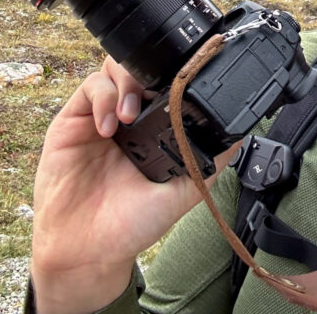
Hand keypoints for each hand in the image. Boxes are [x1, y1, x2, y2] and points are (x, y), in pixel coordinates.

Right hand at [30, 57, 231, 313]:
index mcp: (157, 127)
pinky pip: (91, 87)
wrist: (87, 250)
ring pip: (117, 67)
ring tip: (130, 116)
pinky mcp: (75, 118)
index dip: (177, 74)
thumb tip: (241, 132)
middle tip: (156, 93)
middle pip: (143, 66)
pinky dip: (103, 99)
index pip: (168, 83)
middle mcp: (131, 116)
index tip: (186, 80)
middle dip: (153, 70)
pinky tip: (109, 127)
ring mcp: (103, 114)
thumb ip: (210, 160)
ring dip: (128, 83)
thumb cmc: (132, 224)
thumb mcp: (182, 191)